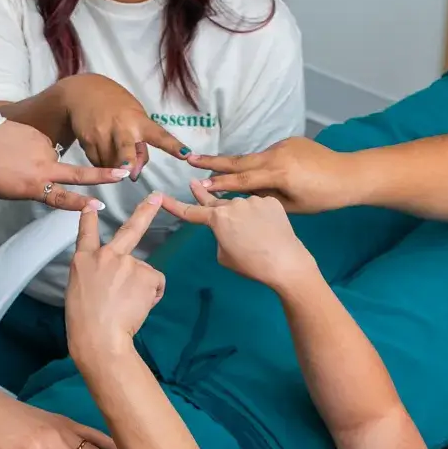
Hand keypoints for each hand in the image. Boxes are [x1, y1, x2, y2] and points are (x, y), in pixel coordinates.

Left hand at [0, 118, 130, 210]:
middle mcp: (42, 167)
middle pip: (77, 174)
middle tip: (122, 172)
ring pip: (51, 157)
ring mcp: (41, 148)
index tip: (99, 204)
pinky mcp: (37, 134)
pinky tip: (15, 146)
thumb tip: (47, 182)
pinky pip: (41, 144)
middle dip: (102, 175)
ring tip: (14, 158)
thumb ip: (33, 188)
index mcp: (32, 186)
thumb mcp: (9, 190)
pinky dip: (32, 147)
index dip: (81, 203)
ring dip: (38, 160)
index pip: (62, 198)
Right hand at [58, 73, 186, 179]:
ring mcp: (102, 134)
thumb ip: (140, 144)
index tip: (186, 154)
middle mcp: (121, 127)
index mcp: (139, 121)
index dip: (173, 146)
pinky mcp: (86, 140)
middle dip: (127, 160)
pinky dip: (102, 164)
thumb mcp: (135, 118)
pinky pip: (97, 163)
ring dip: (116, 170)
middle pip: (125, 148)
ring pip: (110, 165)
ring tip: (116, 159)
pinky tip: (102, 152)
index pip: (160, 135)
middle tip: (128, 171)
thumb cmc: (118, 108)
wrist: (83, 93)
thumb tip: (134, 173)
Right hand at [64, 196, 167, 362]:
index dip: (89, 216)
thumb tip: (109, 276)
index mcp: (83, 260)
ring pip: (143, 272)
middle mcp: (106, 255)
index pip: (86, 232)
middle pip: (129, 229)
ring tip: (128, 307)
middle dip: (145, 211)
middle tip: (156, 197)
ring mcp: (128, 263)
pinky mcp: (146, 274)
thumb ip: (94, 274)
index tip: (92, 204)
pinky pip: (155, 283)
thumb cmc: (84, 322)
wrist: (98, 337)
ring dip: (141, 288)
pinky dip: (151, 295)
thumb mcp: (78, 290)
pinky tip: (138, 307)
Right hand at [162, 179, 320, 291]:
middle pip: (216, 202)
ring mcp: (254, 199)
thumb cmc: (252, 265)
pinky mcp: (271, 201)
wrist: (286, 262)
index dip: (174, 206)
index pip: (191, 212)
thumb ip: (219, 235)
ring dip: (240, 213)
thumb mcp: (224, 255)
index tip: (160, 197)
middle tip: (193, 184)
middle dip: (205, 195)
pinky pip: (258, 205)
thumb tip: (226, 225)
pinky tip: (267, 227)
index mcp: (218, 218)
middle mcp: (234, 203)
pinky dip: (259, 214)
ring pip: (240, 204)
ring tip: (252, 231)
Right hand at [185, 136, 356, 213]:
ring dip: (235, 165)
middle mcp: (277, 156)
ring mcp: (282, 146)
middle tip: (190, 159)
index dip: (219, 184)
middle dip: (213, 162)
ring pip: (253, 158)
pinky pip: (267, 155)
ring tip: (211, 167)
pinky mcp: (289, 142)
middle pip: (240, 161)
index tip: (198, 184)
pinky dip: (258, 164)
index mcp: (278, 174)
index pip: (242, 181)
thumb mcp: (292, 206)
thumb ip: (265, 198)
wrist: (348, 174)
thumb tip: (244, 193)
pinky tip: (262, 173)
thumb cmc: (323, 197)